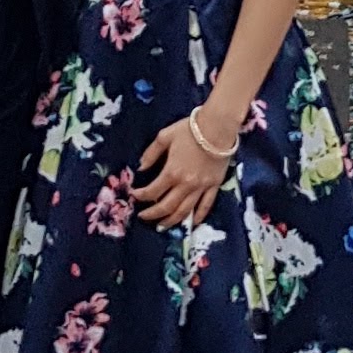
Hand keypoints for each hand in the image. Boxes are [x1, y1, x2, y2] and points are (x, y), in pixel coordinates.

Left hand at [136, 105, 238, 229]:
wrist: (218, 126)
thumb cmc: (190, 129)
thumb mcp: (165, 136)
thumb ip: (151, 153)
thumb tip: (141, 167)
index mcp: (172, 172)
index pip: (152, 191)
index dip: (141, 196)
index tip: (134, 195)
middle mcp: (185, 184)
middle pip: (166, 206)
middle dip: (152, 214)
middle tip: (143, 217)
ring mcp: (201, 187)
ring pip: (184, 211)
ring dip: (172, 220)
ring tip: (162, 226)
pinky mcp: (214, 186)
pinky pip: (205, 206)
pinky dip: (198, 216)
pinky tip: (192, 222)